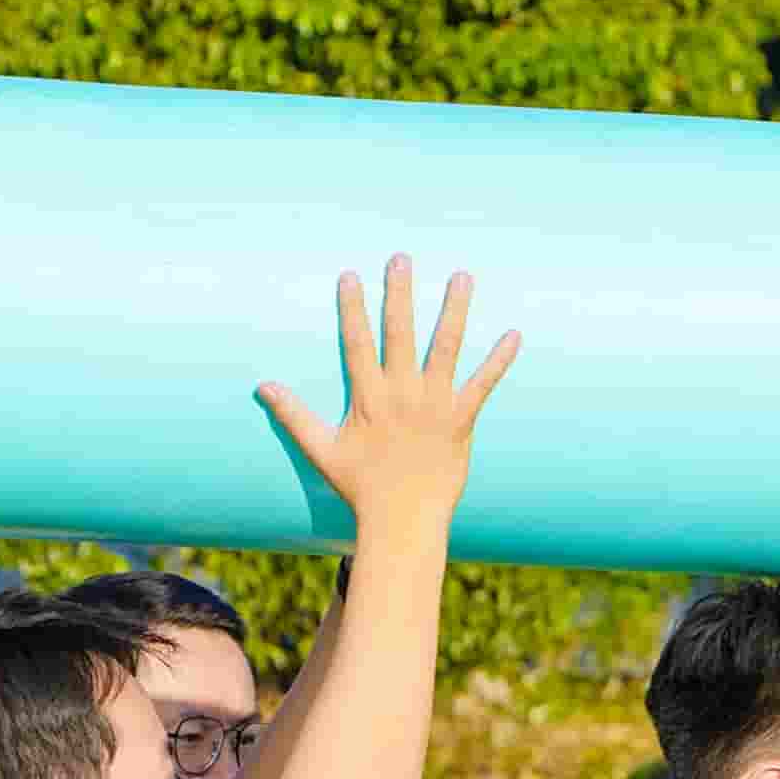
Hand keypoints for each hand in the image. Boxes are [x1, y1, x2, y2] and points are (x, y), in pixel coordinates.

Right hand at [257, 256, 521, 534]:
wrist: (403, 520)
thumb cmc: (361, 488)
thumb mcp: (322, 450)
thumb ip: (294, 415)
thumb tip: (264, 387)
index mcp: (368, 397)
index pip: (357, 342)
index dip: (352, 308)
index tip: (351, 275)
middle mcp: (401, 393)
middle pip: (400, 332)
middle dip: (400, 293)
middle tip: (401, 258)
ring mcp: (434, 405)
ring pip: (446, 347)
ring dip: (455, 310)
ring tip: (462, 277)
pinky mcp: (461, 420)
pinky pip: (484, 384)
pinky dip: (500, 360)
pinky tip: (515, 335)